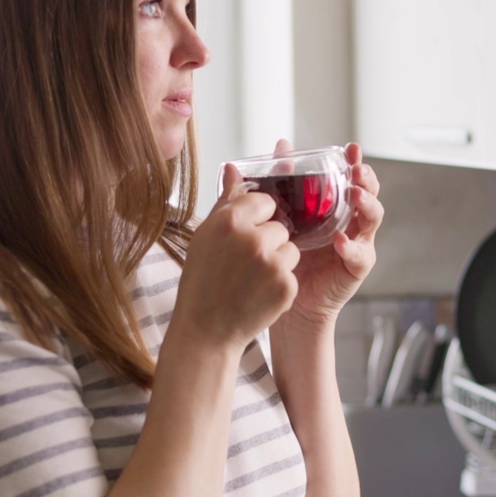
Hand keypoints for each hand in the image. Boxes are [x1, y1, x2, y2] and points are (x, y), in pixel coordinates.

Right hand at [174, 163, 300, 349]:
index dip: (256, 218)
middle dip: (268, 240)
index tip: (243, 236)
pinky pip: (293, 271)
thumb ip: (226, 200)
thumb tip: (234, 166)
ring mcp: (272, 263)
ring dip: (278, 260)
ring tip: (252, 279)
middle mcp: (252, 239)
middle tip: (245, 263)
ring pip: (290, 248)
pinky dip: (281, 282)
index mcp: (229, 221)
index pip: (262, 200)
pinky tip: (259, 293)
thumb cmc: (203, 280)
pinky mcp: (286, 285)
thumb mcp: (205, 236)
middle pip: (279, 226)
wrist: (206, 330)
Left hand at [277, 139, 382, 331]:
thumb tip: (279, 147)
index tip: (352, 148)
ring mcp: (358, 243)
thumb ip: (280, 181)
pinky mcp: (356, 267)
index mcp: (337, 207)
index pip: (351, 178)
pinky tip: (340, 240)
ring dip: (367, 204)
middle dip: (366, 179)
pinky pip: (359, 255)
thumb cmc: (288, 255)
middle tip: (357, 170)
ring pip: (372, 219)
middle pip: (370, 194)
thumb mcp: (282, 215)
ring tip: (355, 196)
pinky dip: (351, 247)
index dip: (355, 162)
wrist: (290, 299)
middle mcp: (351, 222)